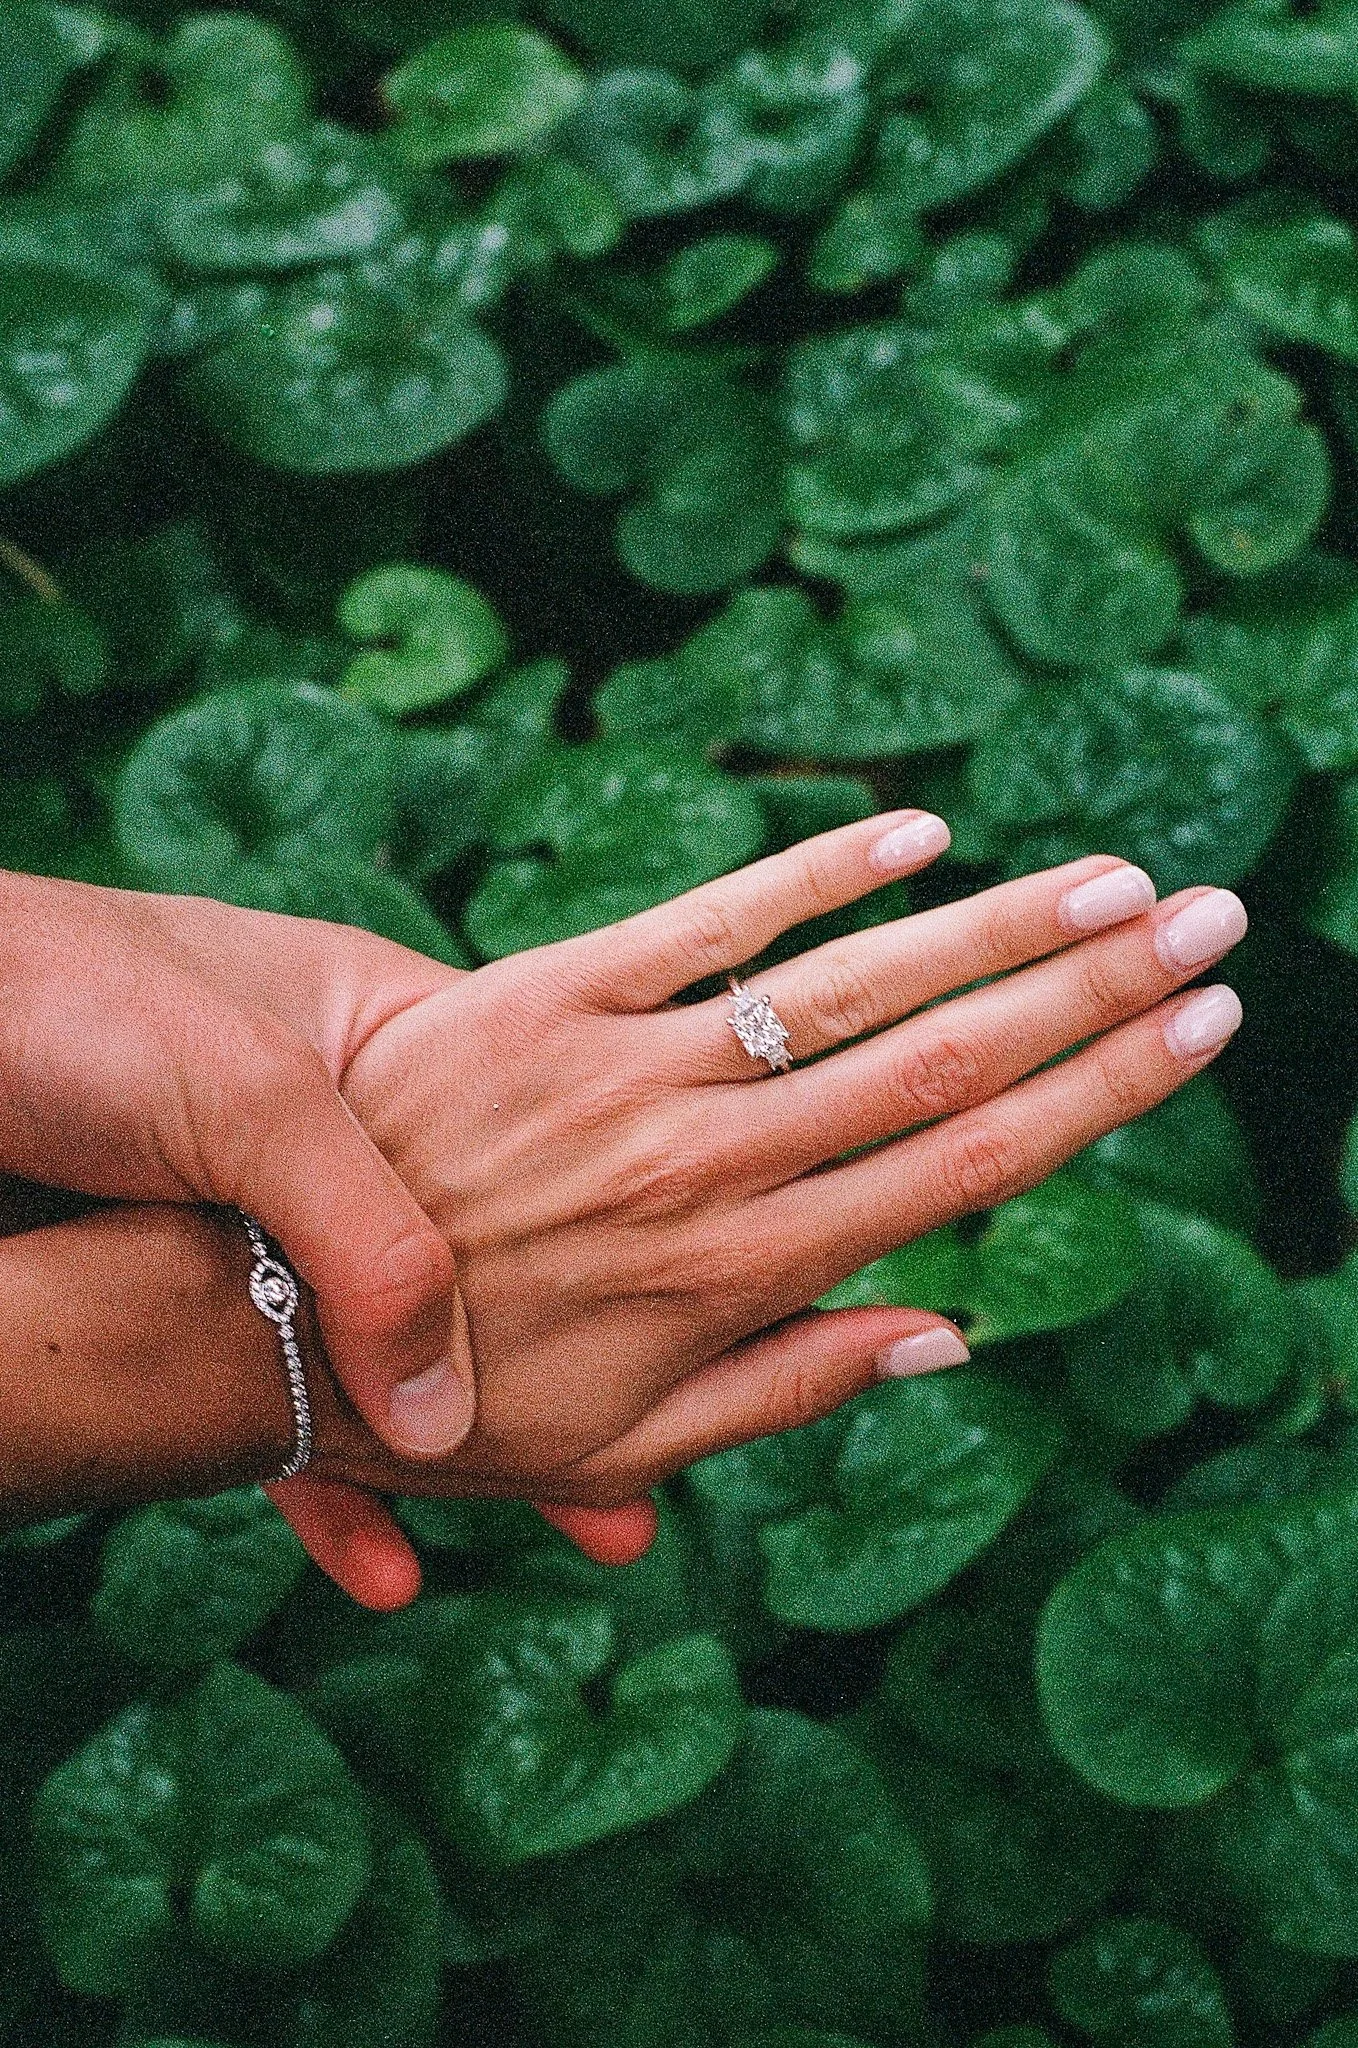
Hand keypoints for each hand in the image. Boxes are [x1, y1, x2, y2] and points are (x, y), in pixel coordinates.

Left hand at [0, 872, 640, 1594]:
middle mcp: (357, 1137)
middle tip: (642, 1479)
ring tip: (560, 1529)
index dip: (640, 1236)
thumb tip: (450, 1414)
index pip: (563, 1140)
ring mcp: (272, 1216)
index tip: (711, 1319)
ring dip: (470, 1453)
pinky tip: (377, 1559)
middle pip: (499, 1276)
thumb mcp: (256, 1097)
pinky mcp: (189, 1285)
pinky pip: (281, 1402)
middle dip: (571, 1381)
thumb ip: (373, 1242)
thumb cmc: (85, 998)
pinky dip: (327, 1480)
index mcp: (405, 1046)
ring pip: (398, 1356)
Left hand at [329, 812, 1243, 1516]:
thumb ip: (793, 1387)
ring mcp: (628, 1068)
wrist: (259, 1311)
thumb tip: (950, 1334)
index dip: (1102, 1093)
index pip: (969, 1169)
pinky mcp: (544, 996)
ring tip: (1116, 878)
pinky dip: (814, 872)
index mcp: (745, 1272)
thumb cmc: (456, 1401)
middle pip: (948, 1058)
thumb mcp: (627, 1448)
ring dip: (999, 925)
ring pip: (854, 986)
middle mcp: (711, 1161)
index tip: (1203, 1030)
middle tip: (1217, 919)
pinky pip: (702, 920)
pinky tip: (916, 831)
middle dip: (1098, 985)